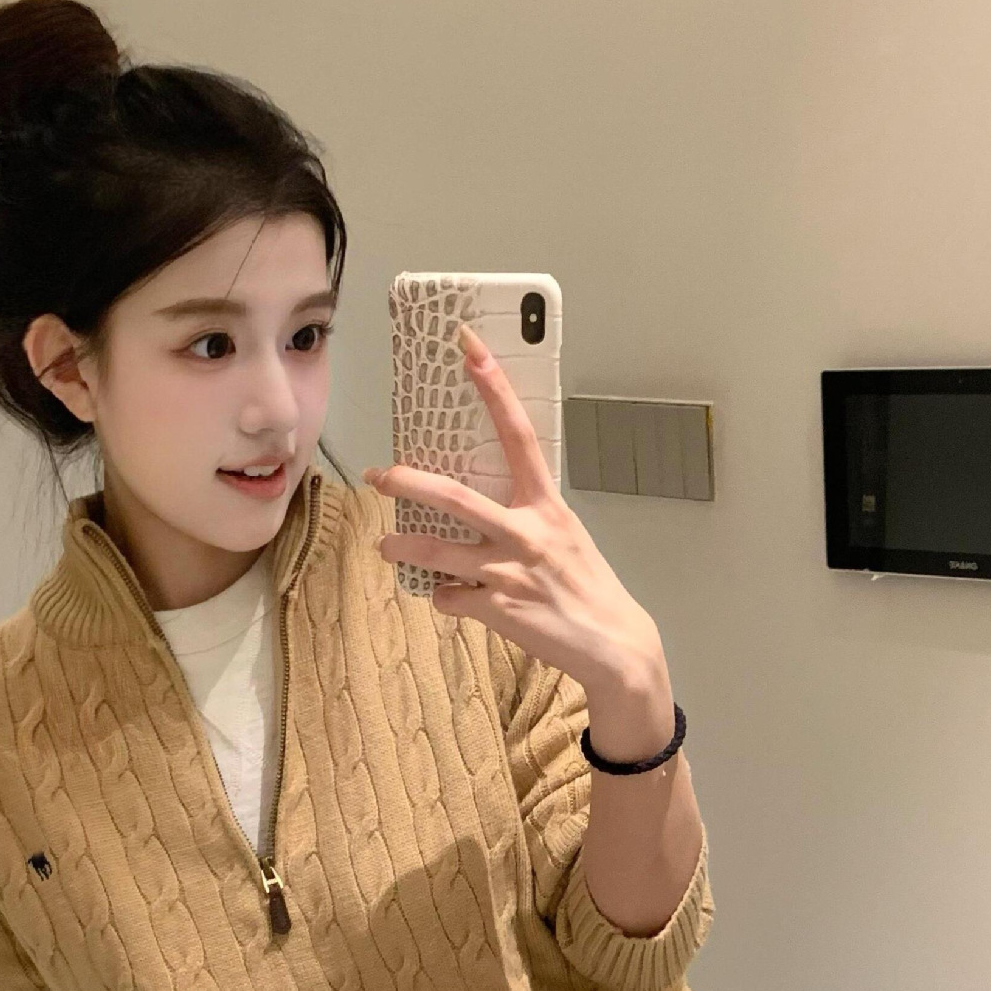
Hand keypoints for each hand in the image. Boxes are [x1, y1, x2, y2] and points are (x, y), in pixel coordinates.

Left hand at [365, 322, 666, 697]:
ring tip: (386, 545)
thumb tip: (486, 507)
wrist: (611, 643)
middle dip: (406, 482)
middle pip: (451, 496)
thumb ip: (528, 516)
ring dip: (403, 546)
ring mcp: (508, 572)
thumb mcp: (565, 536)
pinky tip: (458, 598)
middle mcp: (526, 532)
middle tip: (379, 475)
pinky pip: (450, 597)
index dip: (493, 387)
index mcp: (547, 505)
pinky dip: (447, 597)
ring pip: (435, 552)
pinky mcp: (497, 609)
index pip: (518, 433)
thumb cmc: (586, 586)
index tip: (469, 347)